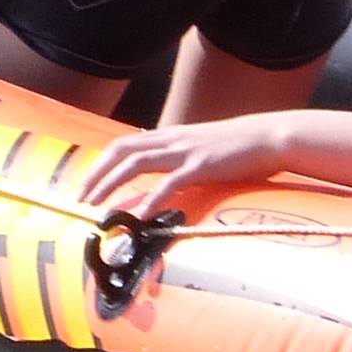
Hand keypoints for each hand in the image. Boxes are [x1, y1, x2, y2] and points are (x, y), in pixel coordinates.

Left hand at [80, 112, 295, 212]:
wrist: (270, 136)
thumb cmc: (239, 146)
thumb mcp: (201, 146)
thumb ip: (179, 156)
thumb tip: (160, 170)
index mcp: (170, 136)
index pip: (124, 144)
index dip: (101, 164)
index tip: (87, 185)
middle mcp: (172, 140)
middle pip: (121, 151)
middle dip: (97, 174)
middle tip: (80, 199)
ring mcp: (186, 152)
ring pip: (137, 162)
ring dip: (112, 184)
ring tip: (98, 207)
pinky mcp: (203, 166)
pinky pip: (171, 182)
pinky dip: (153, 198)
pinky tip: (143, 215)